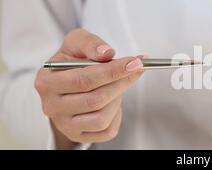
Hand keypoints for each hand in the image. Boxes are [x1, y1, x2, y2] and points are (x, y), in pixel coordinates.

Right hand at [35, 29, 143, 148]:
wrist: (67, 82)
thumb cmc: (73, 60)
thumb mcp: (76, 42)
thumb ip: (90, 43)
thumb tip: (106, 53)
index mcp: (46, 82)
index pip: (84, 79)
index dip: (112, 71)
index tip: (134, 62)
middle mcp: (52, 106)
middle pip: (95, 100)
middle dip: (121, 83)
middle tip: (136, 69)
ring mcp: (64, 124)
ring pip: (102, 119)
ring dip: (117, 99)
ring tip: (117, 85)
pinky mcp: (78, 135)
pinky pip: (107, 131)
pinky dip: (116, 115)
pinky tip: (113, 101)